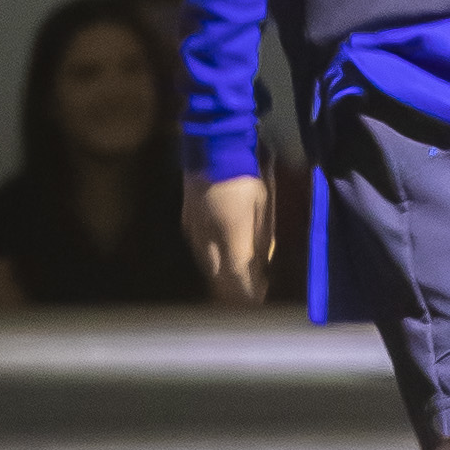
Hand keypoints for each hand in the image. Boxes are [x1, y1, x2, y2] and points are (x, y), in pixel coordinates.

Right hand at [184, 173, 274, 306]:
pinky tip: (218, 261)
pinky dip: (211, 261)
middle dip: (233, 290)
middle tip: (247, 297)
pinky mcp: (186, 222)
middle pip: (219, 277)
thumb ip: (262, 237)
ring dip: (220, 277)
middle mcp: (208, 240)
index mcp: (232, 237)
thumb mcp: (263, 205)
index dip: (247, 294)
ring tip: (234, 284)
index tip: (256, 303)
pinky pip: (199, 250)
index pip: (238, 278)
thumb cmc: (246, 175)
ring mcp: (194, 231)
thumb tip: (261, 261)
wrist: (213, 146)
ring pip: (206, 265)